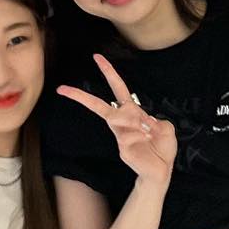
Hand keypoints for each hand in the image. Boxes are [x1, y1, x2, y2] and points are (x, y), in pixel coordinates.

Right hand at [58, 55, 175, 186]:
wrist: (161, 171)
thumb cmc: (162, 149)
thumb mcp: (167, 128)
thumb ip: (156, 121)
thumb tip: (143, 122)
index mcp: (132, 112)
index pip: (118, 89)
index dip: (109, 72)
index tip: (97, 57)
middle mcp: (123, 122)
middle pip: (99, 106)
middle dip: (81, 97)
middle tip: (62, 88)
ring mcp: (120, 135)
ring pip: (122, 119)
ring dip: (140, 123)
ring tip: (150, 133)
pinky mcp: (122, 147)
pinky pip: (134, 135)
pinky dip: (146, 137)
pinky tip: (149, 143)